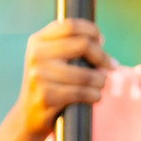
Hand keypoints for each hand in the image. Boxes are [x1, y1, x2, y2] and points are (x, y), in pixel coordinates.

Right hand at [18, 18, 114, 137]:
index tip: (101, 42)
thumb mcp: (53, 59)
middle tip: (111, 66)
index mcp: (38, 41)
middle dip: (102, 56)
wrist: (29, 115)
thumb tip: (100, 40)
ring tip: (102, 84)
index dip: (92, 31)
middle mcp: (36, 54)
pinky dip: (95, 95)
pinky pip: (81, 92)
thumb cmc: (50, 83)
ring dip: (101, 80)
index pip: (71, 25)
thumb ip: (70, 45)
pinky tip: (96, 96)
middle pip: (83, 44)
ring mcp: (39, 75)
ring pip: (86, 73)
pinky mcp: (46, 96)